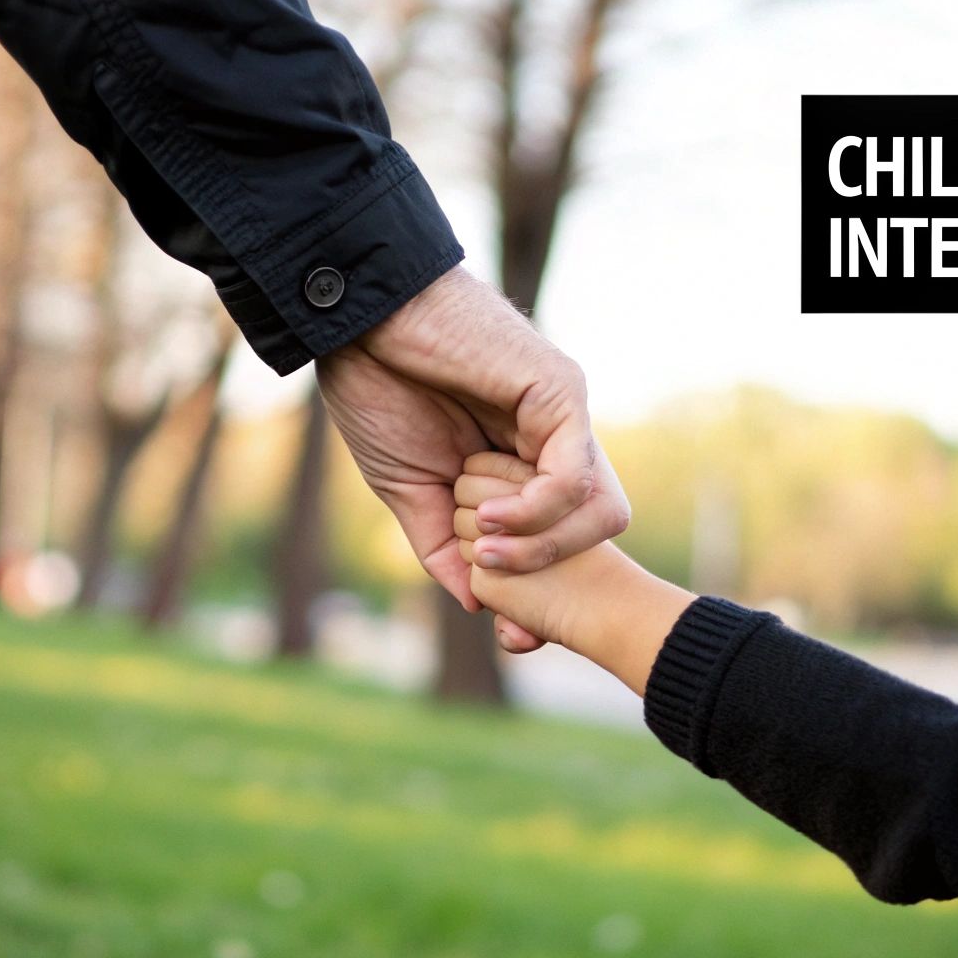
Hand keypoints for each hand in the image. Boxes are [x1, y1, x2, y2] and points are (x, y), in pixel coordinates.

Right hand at [315, 265, 630, 645]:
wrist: (355, 323)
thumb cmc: (375, 390)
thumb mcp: (409, 490)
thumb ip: (444, 545)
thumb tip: (474, 604)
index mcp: (523, 461)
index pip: (566, 536)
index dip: (546, 587)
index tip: (512, 634)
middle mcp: (556, 439)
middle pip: (600, 529)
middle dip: (555, 574)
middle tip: (498, 592)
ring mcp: (565, 415)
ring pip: (602, 509)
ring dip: (545, 546)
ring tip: (489, 549)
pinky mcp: (560, 392)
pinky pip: (573, 475)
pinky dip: (536, 509)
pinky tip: (491, 513)